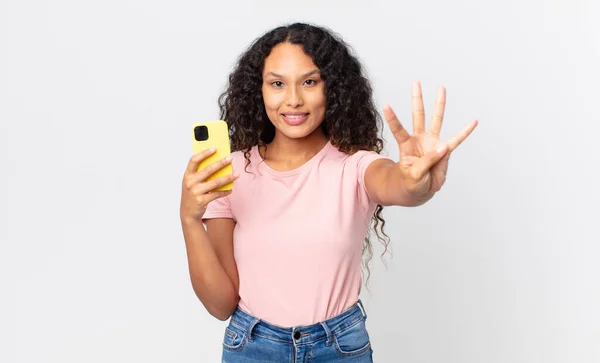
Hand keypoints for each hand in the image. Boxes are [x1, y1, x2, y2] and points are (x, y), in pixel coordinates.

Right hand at [180, 149, 237, 221]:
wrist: (187, 213)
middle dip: (221, 163)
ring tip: (237, 174)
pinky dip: (225, 191)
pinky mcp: (202, 201)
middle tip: (230, 158)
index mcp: (187, 175)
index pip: (194, 160)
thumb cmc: (192, 195)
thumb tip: (218, 163)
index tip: (214, 148)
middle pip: (208, 169)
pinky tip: (230, 189)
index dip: (204, 153)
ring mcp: (196, 192)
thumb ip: (200, 174)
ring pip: (216, 182)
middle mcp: (190, 182)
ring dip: (228, 178)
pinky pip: (217, 194)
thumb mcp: (192, 183)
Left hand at [383, 81, 477, 196]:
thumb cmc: (411, 182)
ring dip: (439, 105)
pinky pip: (457, 140)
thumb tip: (443, 146)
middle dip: (417, 99)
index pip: (398, 129)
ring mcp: (432, 143)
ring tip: (441, 88)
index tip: (385, 105)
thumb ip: (427, 161)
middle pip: (418, 116)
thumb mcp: (414, 175)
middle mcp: (419, 140)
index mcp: (407, 145)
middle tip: (415, 82)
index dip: (393, 118)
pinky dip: (465, 132)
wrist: (419, 190)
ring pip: (436, 120)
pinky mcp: (445, 152)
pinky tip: (473, 121)